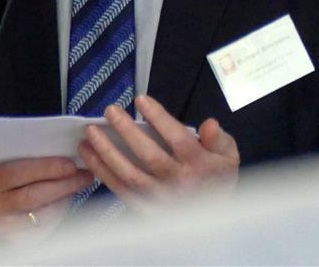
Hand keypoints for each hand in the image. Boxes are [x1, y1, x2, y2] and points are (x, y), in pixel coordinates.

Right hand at [0, 157, 93, 242]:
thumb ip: (18, 158)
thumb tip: (55, 149)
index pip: (19, 173)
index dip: (48, 169)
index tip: (70, 164)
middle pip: (34, 196)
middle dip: (64, 184)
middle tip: (84, 175)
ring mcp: (1, 227)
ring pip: (41, 213)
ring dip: (65, 198)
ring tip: (78, 184)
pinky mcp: (13, 240)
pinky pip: (43, 228)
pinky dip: (57, 213)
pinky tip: (65, 201)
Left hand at [77, 94, 240, 212]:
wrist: (213, 219)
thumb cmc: (217, 179)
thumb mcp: (228, 155)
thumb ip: (220, 138)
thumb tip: (210, 124)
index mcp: (198, 165)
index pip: (177, 138)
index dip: (158, 118)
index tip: (141, 99)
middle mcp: (177, 182)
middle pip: (149, 156)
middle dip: (127, 131)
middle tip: (110, 110)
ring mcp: (159, 198)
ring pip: (129, 175)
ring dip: (106, 153)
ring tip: (90, 133)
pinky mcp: (144, 209)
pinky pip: (120, 190)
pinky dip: (103, 173)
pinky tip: (90, 156)